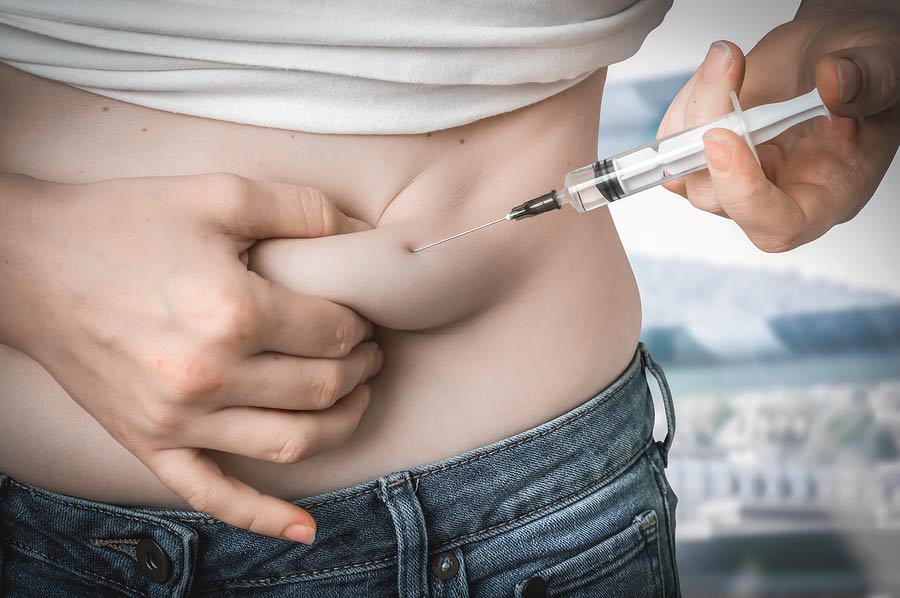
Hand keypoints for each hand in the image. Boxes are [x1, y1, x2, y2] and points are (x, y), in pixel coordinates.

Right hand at [0, 172, 382, 542]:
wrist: (29, 263)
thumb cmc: (125, 223)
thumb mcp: (220, 194)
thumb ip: (303, 210)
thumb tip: (362, 235)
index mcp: (232, 311)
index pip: (333, 332)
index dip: (361, 324)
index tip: (362, 315)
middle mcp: (208, 375)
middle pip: (321, 388)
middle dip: (360, 369)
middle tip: (369, 351)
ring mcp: (177, 419)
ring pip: (291, 444)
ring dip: (341, 425)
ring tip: (355, 397)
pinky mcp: (149, 443)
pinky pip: (213, 495)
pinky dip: (263, 517)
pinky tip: (304, 530)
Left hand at [657, 6, 899, 251]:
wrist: (832, 52)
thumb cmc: (865, 69)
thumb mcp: (884, 64)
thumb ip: (867, 80)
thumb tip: (834, 81)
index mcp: (827, 195)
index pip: (777, 226)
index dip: (744, 195)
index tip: (725, 139)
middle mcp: (775, 196)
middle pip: (716, 198)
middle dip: (708, 130)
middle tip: (726, 69)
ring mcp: (735, 179)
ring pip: (685, 172)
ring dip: (693, 111)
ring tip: (727, 59)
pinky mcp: (707, 156)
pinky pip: (672, 146)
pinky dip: (683, 106)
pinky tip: (716, 71)